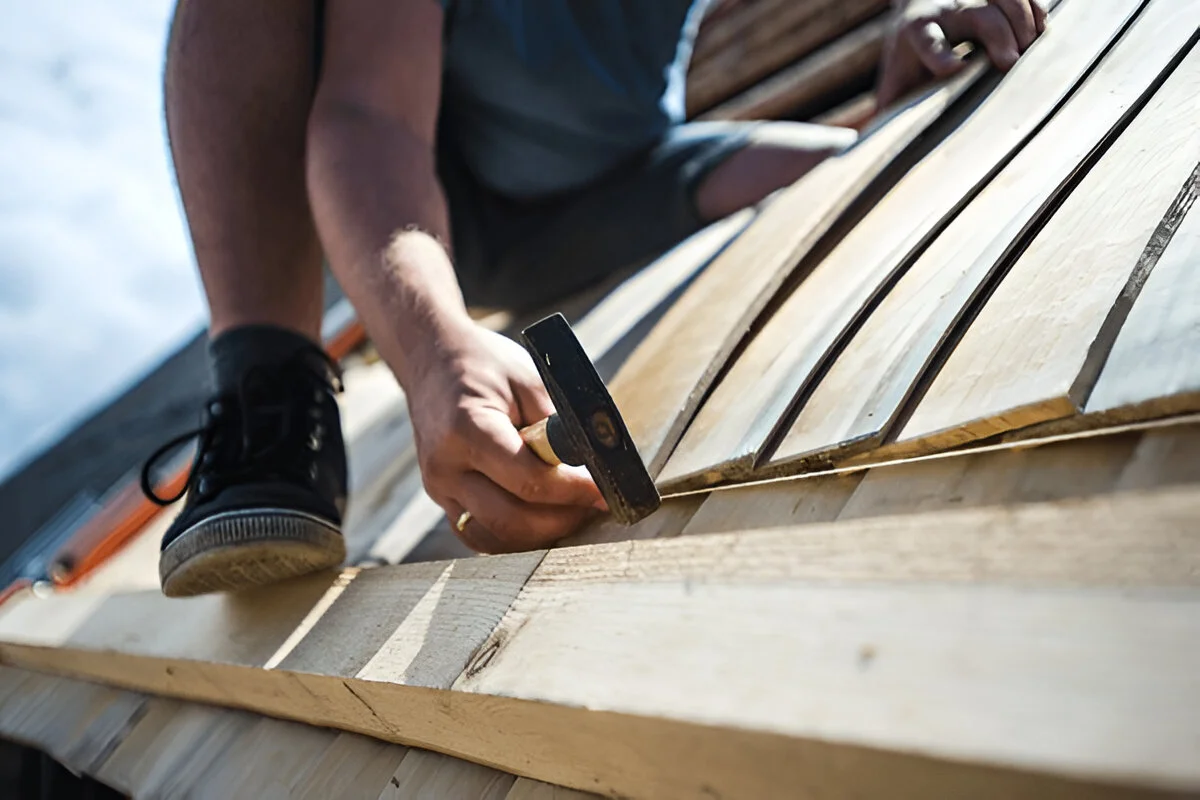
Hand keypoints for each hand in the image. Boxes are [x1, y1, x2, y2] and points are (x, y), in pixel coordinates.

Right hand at [406, 323, 605, 552]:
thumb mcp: (528, 379)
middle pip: (510, 519)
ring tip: (571, 513)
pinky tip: (541, 518)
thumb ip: (558, 425)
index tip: (605, 492)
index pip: (528, 480)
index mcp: (467, 428)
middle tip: (593, 507)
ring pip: (495, 537)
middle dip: (561, 519)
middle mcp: (446, 466)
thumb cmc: (486, 365)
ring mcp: (439, 489)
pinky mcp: (442, 500)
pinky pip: (480, 535)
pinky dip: (514, 536)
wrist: (431, 360)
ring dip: (539, 535)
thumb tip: (596, 466)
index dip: (573, 492)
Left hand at [877, 0, 1047, 107]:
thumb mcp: (894, 80)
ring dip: (1023, 22)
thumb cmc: (908, 57)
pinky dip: (1035, 12)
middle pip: (978, 16)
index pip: (927, 41)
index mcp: (916, 33)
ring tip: (1032, 51)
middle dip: (997, 36)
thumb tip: (867, 150)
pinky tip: (1042, 35)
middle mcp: (946, 10)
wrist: (919, 5)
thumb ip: (888, 110)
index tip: (952, 70)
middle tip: (1011, 64)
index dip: (939, 54)